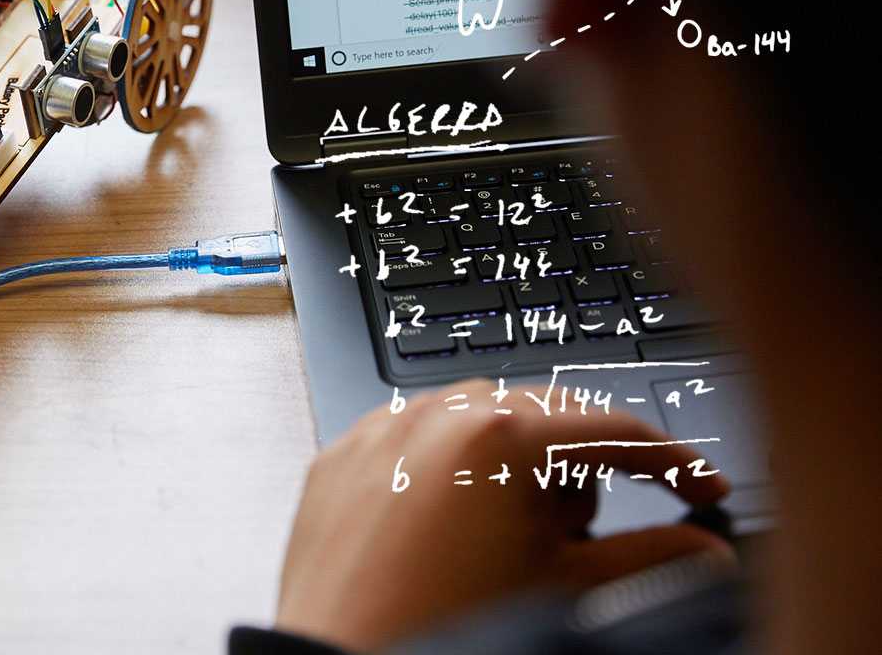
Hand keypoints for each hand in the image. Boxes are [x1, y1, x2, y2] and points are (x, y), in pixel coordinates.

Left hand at [275, 380, 733, 651]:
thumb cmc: (441, 632)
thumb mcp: (564, 591)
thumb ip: (651, 561)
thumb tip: (704, 550)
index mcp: (496, 435)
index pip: (612, 429)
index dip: (673, 463)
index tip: (702, 490)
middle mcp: (432, 415)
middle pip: (545, 416)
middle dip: (581, 470)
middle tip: (584, 537)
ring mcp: (380, 430)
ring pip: (477, 418)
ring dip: (514, 465)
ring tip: (511, 542)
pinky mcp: (342, 456)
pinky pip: (412, 439)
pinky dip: (448, 470)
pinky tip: (455, 529)